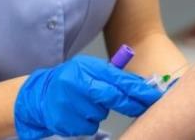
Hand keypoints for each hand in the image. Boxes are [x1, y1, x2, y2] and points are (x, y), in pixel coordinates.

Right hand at [13, 55, 162, 138]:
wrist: (40, 94)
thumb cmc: (72, 80)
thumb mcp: (90, 70)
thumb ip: (114, 76)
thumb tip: (143, 85)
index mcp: (86, 68)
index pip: (118, 79)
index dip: (138, 90)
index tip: (154, 97)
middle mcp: (77, 84)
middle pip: (112, 97)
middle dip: (129, 104)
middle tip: (140, 107)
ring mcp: (69, 103)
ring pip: (100, 114)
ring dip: (99, 112)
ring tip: (86, 103)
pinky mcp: (63, 121)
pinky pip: (88, 126)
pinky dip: (87, 122)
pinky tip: (77, 113)